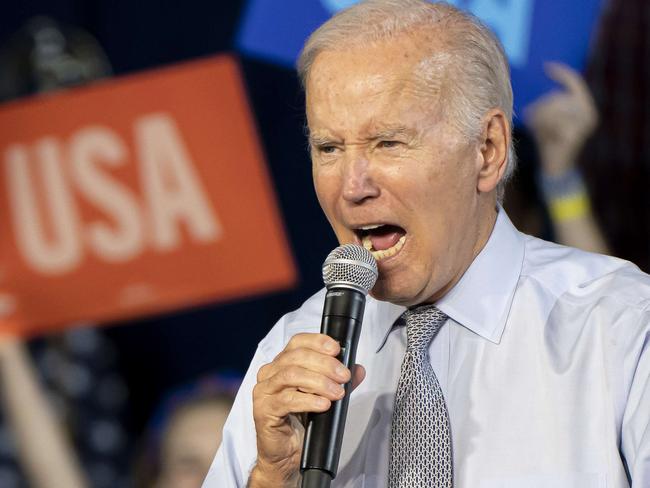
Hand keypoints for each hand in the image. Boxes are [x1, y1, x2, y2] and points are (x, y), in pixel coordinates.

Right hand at [249, 333, 365, 486]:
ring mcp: (264, 391)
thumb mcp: (325, 396)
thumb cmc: (302, 423)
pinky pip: (286, 400)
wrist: (287, 456)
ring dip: (318, 382)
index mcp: (282, 364)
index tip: (337, 349)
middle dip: (324, 364)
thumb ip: (339, 381)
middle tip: (343, 376)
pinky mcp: (263, 410)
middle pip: (296, 357)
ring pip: (291, 375)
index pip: (297, 342)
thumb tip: (358, 369)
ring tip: (337, 392)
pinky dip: (308, 400)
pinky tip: (323, 404)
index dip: (317, 341)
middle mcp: (270, 373)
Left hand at [525, 62, 597, 175]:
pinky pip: (552, 122)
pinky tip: (542, 136)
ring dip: (539, 118)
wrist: (556, 167)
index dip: (561, 73)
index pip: (574, 82)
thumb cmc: (550, 141)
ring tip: (536, 129)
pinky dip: (542, 128)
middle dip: (541, 107)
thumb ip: (548, 104)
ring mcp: (584, 124)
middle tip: (531, 119)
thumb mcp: (547, 119)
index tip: (547, 66)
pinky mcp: (574, 135)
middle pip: (557, 97)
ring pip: (552, 109)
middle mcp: (589, 113)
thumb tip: (537, 91)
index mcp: (585, 107)